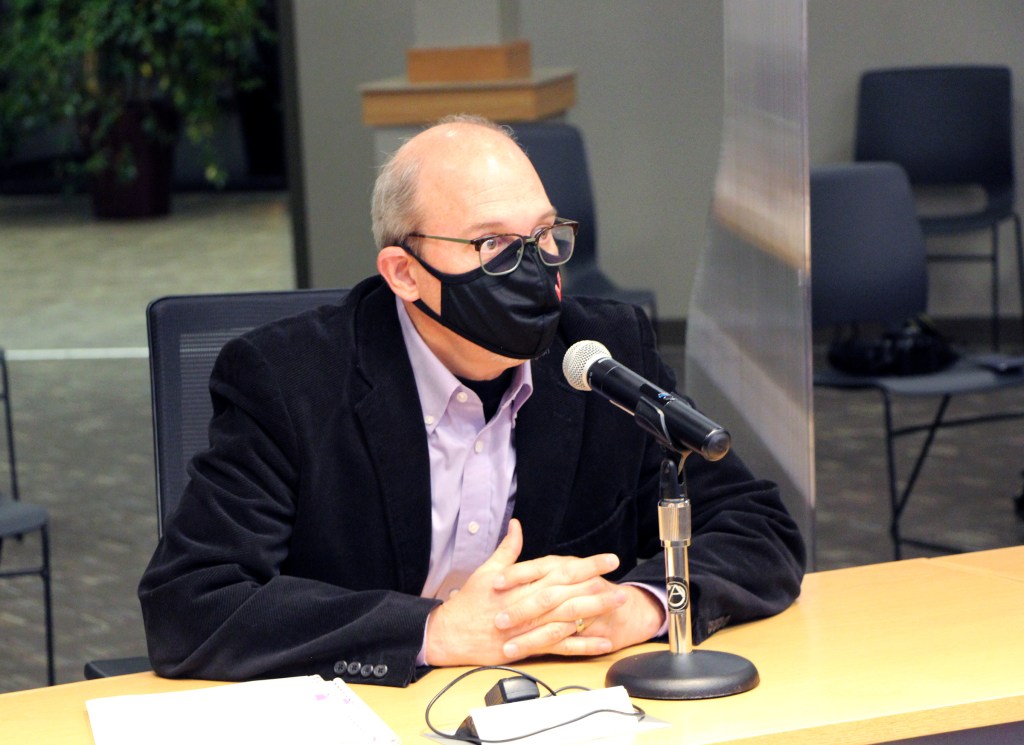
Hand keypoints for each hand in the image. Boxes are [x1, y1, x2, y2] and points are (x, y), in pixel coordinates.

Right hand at [424, 519, 664, 665]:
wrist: (452, 634)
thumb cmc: (469, 603)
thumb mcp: (487, 570)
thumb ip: (507, 549)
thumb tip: (517, 526)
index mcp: (523, 583)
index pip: (561, 569)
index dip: (587, 564)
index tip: (608, 559)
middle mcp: (529, 602)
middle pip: (569, 591)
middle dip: (597, 585)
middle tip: (622, 581)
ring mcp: (531, 625)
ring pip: (568, 616)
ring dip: (595, 611)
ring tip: (617, 605)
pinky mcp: (528, 646)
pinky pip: (560, 646)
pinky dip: (581, 644)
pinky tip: (601, 642)